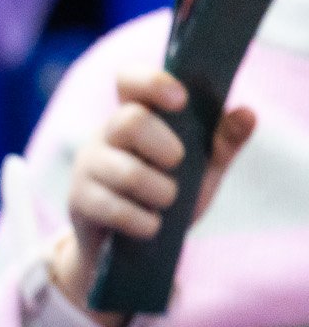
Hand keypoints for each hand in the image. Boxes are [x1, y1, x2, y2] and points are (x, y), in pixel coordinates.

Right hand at [47, 69, 256, 326]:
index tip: (180, 100)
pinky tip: (151, 226)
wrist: (130, 246)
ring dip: (159, 191)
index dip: (152, 81)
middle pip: (130, 121)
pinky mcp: (79, 200)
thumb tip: (247, 113)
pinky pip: (113, 208)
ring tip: (168, 201)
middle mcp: (106, 135)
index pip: (129, 80)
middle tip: (178, 163)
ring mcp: (88, 166)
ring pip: (125, 171)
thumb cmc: (167, 197)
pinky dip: (143, 221)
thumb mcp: (201, 169)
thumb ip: (223, 142)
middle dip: (163, 145)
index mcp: (135, 116)